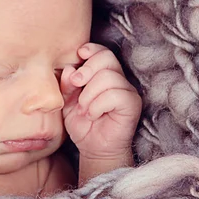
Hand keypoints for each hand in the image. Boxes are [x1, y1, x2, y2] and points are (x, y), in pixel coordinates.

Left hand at [61, 43, 140, 160]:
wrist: (93, 149)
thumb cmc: (82, 124)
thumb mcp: (66, 102)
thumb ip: (66, 85)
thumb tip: (70, 69)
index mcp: (102, 74)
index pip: (102, 52)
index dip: (91, 50)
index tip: (79, 55)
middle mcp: (118, 79)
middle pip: (106, 58)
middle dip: (87, 69)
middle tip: (76, 85)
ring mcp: (127, 91)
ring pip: (108, 77)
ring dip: (89, 94)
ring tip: (84, 109)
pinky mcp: (132, 104)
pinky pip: (115, 95)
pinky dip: (97, 105)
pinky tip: (93, 115)